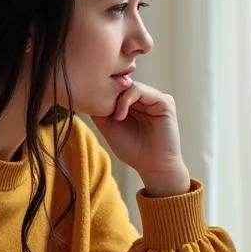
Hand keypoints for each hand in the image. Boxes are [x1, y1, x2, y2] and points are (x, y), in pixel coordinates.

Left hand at [92, 82, 190, 196]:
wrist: (154, 167)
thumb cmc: (133, 151)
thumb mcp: (109, 127)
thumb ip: (100, 110)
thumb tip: (86, 92)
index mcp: (136, 103)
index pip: (116, 86)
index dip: (102, 91)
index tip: (90, 104)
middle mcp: (147, 98)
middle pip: (121, 83)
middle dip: (108, 94)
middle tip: (98, 108)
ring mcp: (156, 98)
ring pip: (128, 85)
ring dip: (115, 99)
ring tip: (113, 118)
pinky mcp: (164, 101)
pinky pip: (139, 90)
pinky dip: (125, 100)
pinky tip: (120, 117)